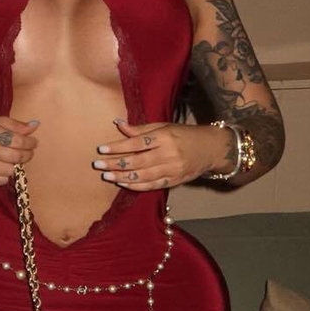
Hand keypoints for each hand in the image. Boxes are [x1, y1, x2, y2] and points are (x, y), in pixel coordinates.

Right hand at [0, 116, 39, 185]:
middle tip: (28, 152)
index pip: (17, 140)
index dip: (29, 143)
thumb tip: (36, 126)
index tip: (33, 143)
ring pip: (10, 170)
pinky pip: (1, 180)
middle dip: (26, 155)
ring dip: (14, 165)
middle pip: (15, 157)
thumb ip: (16, 125)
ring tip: (10, 159)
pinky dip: (5, 175)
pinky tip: (1, 167)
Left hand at [92, 118, 224, 190]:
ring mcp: (172, 169)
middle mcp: (168, 154)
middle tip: (98, 165)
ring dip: (122, 177)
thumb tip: (118, 124)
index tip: (101, 149)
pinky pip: (151, 186)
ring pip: (142, 176)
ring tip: (107, 176)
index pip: (136, 143)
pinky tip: (122, 183)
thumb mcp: (164, 126)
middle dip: (115, 164)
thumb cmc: (184, 134)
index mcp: (164, 136)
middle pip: (137, 161)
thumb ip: (141, 129)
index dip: (118, 147)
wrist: (211, 149)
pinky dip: (136, 186)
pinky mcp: (174, 181)